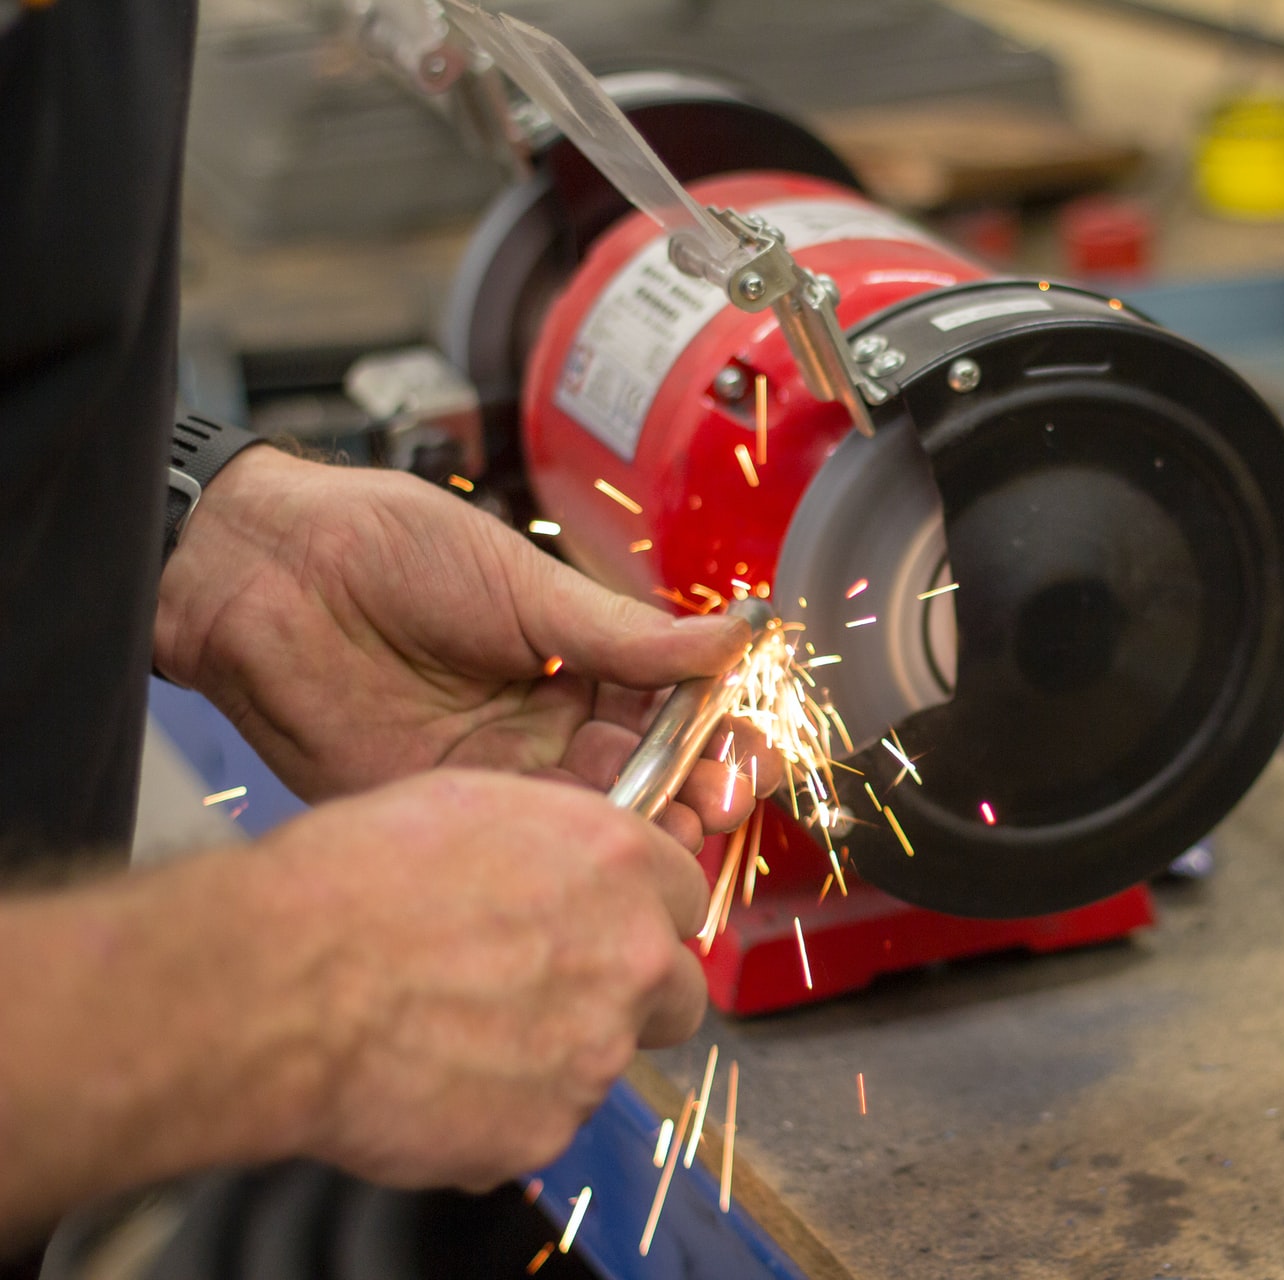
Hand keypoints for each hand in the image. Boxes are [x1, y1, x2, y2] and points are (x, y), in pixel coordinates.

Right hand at [0, 769, 710, 1225]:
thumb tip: (570, 869)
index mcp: (617, 866)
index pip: (683, 897)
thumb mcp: (472, 808)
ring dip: (555, 1052)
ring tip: (458, 1032)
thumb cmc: (348, 883)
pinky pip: (540, 1123)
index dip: (641, 916)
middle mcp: (628, 957)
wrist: (280, 983)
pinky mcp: (546, 1130)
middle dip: (631, 996)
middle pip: (677, 992)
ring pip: (603, 1061)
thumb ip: (556, 848)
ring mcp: (594, 1052)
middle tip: (555, 994)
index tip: (610, 928)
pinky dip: (500, 1110)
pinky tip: (433, 1076)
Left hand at [154, 448, 775, 846]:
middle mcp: (548, 723)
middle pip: (649, 775)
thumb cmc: (390, 548)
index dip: (720, 733)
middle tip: (718, 795)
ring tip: (673, 826)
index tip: (752, 746)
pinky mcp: (443, 812)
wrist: (266, 571)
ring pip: (594, 820)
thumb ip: (628, 635)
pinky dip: (565, 854)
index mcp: (580, 659)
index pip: (676, 710)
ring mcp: (498, 772)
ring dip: (642, 829)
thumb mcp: (526, 586)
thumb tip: (737, 639)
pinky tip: (596, 851)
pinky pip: (519, 846)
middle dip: (696, 790)